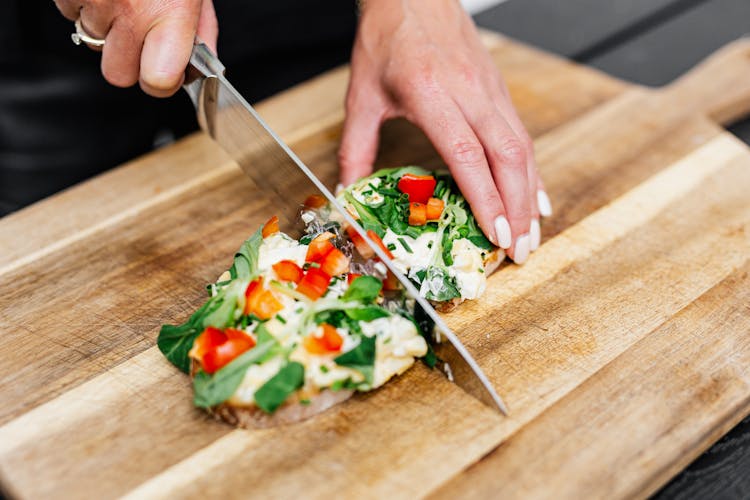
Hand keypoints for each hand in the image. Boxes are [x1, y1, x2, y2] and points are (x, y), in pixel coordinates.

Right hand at [55, 0, 218, 96]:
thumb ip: (202, 30)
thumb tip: (202, 68)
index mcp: (170, 14)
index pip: (159, 82)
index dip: (163, 81)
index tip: (167, 72)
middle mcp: (131, 13)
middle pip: (119, 75)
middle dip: (129, 61)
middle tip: (141, 35)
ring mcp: (95, 2)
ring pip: (93, 44)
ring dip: (106, 29)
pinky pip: (72, 15)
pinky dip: (84, 5)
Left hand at [338, 0, 550, 263]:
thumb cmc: (386, 42)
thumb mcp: (361, 98)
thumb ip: (355, 151)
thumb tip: (347, 195)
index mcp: (431, 93)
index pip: (467, 155)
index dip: (486, 198)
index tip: (496, 234)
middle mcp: (469, 92)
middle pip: (507, 156)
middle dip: (517, 209)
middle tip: (520, 249)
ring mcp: (490, 90)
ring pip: (522, 147)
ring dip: (530, 194)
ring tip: (531, 234)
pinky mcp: (499, 90)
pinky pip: (522, 135)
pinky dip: (532, 171)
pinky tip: (536, 197)